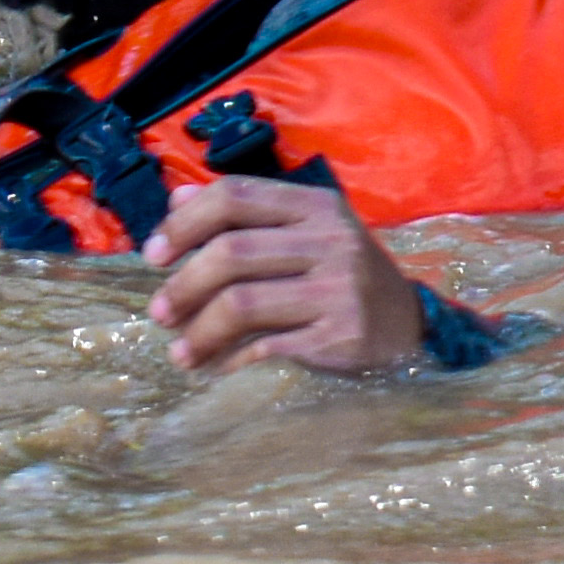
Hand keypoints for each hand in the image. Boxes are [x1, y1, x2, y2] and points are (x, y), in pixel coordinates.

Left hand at [144, 175, 427, 377]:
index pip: (235, 196)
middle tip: (159, 314)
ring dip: (198, 331)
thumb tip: (176, 199)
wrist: (409, 324)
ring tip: (179, 351)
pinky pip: (266, 346)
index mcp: (315, 205)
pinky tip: (214, 367)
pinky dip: (229, 359)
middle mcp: (331, 239)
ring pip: (242, 303)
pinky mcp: (341, 334)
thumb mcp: (303, 231)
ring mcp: (339, 288)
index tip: (153, 255)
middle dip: (182, 286)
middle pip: (231, 253)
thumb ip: (244, 214)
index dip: (184, 223)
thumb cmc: (341, 274)